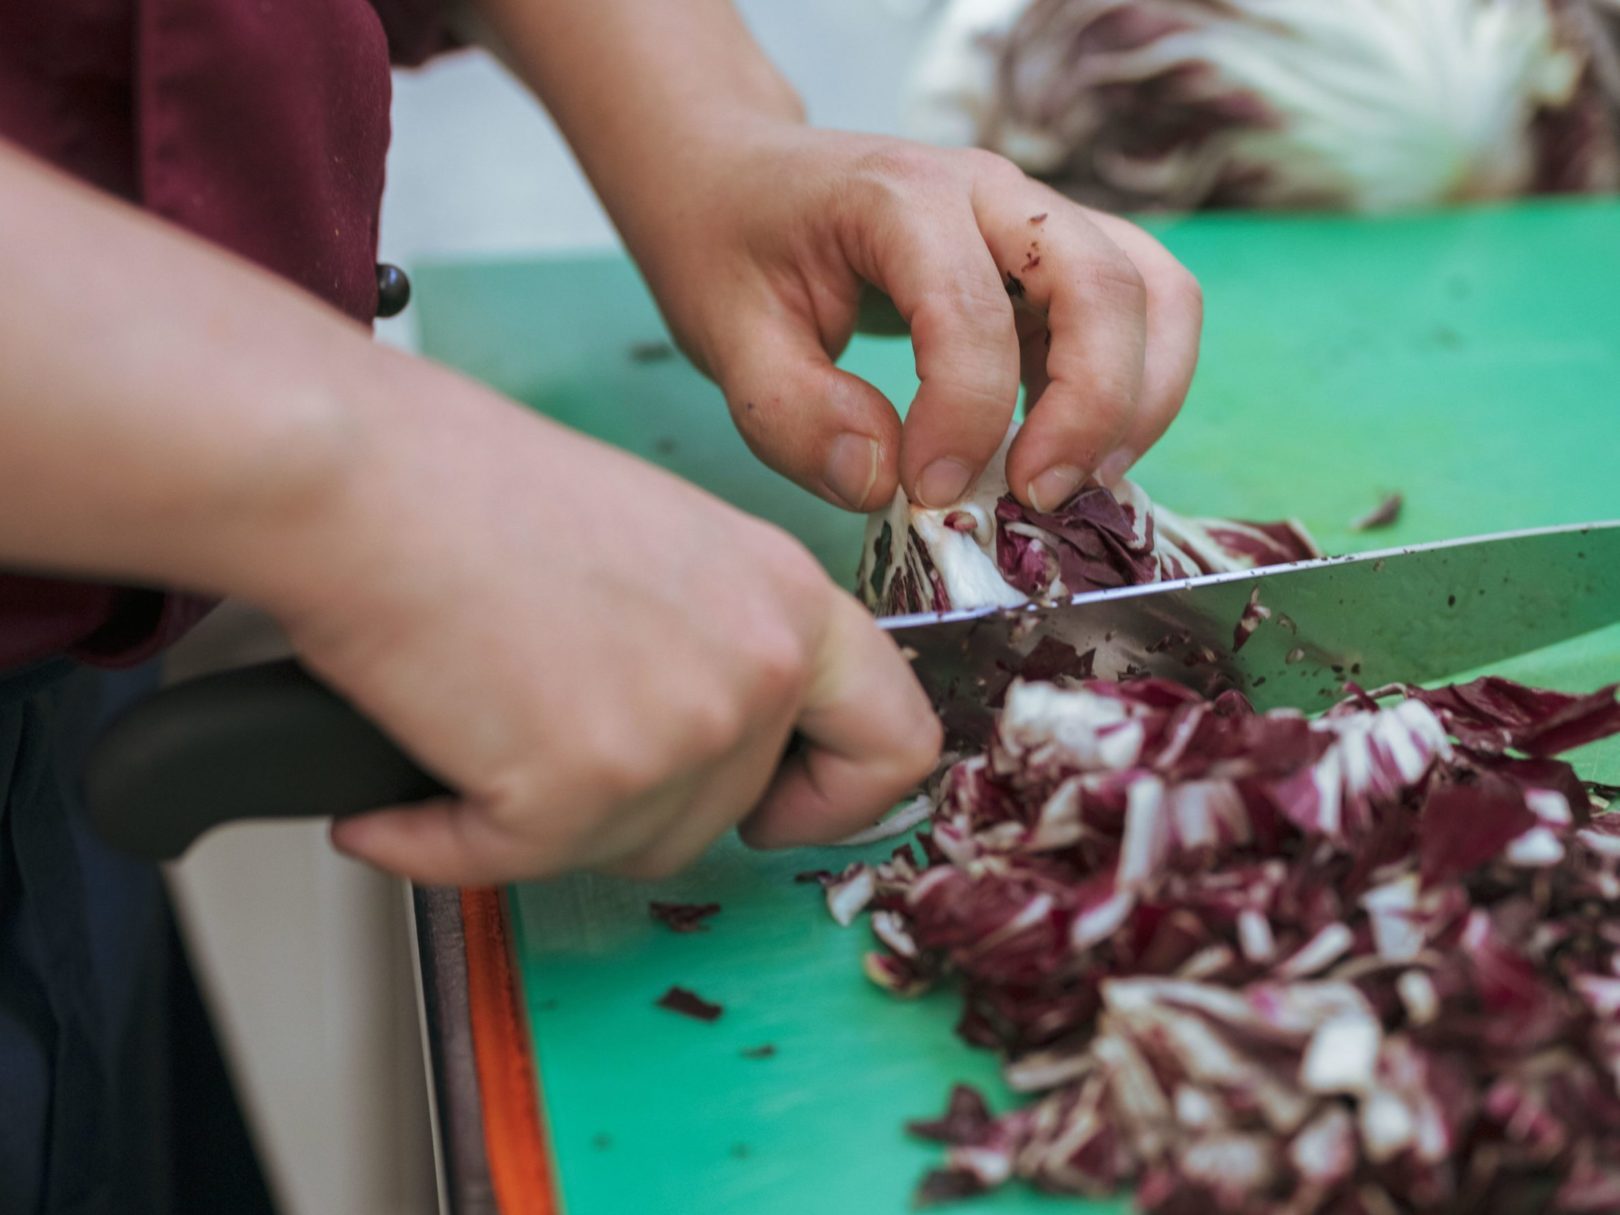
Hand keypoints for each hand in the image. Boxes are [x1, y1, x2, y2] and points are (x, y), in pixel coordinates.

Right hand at [251, 356, 939, 884]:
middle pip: (726, 816)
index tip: (780, 808)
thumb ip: (723, 643)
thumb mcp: (666, 550)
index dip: (840, 798)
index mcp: (786, 601)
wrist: (364, 477)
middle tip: (553, 734)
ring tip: (475, 727)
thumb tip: (718, 741)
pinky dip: (438, 842)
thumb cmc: (479, 491)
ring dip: (540, 817)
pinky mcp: (576, 789)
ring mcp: (675, 736)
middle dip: (636, 800)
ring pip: (626, 850)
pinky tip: (401, 799)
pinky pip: (506, 866)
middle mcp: (753, 671)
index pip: (895, 743)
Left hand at [628, 127, 1202, 512]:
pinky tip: (1068, 448)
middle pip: (1106, 285)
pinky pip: (1138, 309)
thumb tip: (885, 482)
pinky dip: (1132, 386)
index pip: (972, 311)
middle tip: (1035, 498)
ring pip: (1151, 292)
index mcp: (899, 196)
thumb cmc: (731, 248)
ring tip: (1076, 482)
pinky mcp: (1052, 257)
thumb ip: (792, 416)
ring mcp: (1034, 217)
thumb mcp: (724, 337)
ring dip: (1138, 398)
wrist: (737, 177)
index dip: (965, 419)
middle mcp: (990, 190)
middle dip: (1093, 409)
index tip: (929, 493)